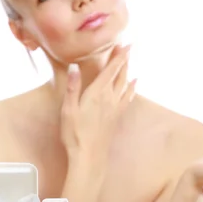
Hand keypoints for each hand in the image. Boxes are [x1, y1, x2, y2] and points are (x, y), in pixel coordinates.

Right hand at [60, 45, 136, 160]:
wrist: (89, 156)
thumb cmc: (75, 134)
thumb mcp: (68, 110)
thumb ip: (73, 87)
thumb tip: (74, 67)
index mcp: (97, 93)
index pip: (110, 70)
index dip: (118, 57)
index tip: (125, 44)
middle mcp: (109, 98)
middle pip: (120, 75)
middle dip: (124, 60)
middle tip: (128, 48)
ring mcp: (115, 108)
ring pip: (125, 85)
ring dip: (127, 71)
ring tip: (129, 61)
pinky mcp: (117, 117)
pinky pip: (127, 97)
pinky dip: (131, 88)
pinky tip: (134, 84)